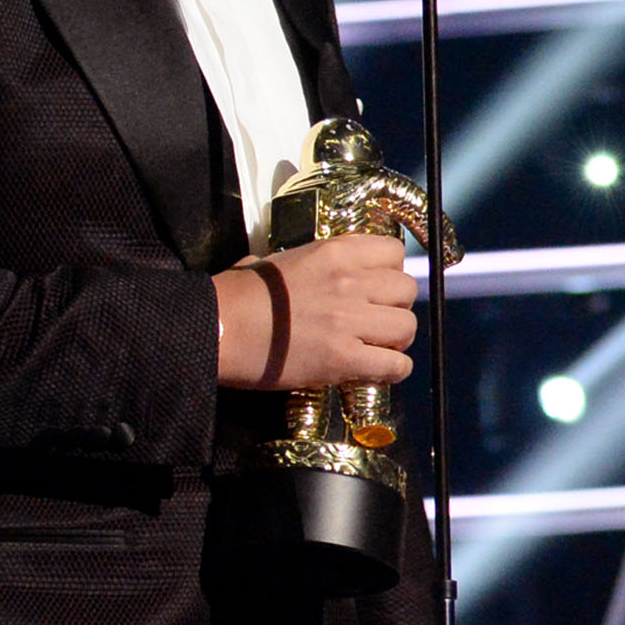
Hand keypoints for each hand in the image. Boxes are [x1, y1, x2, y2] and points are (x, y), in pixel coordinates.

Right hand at [216, 233, 418, 390]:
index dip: (390, 272)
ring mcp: (349, 321)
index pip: (394, 252)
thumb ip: (313, 261)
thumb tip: (319, 271)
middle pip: (406, 290)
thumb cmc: (238, 295)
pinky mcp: (343, 359)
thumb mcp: (281, 260)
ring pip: (407, 327)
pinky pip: (395, 365)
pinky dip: (392, 371)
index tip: (378, 287)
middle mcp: (350, 282)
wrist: (217, 327)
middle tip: (377, 321)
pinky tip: (376, 371)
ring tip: (376, 347)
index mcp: (335, 252)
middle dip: (396, 306)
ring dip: (396, 340)